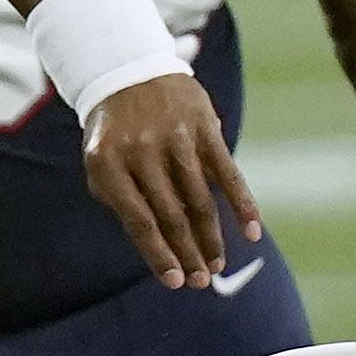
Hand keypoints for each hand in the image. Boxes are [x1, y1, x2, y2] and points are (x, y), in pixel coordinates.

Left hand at [80, 72, 260, 291]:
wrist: (128, 72)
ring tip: (217, 265)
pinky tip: (252, 232)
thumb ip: (127, 204)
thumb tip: (165, 252)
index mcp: (108, 165)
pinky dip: (242, 204)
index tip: (174, 283)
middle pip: (171, 215)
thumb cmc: (116, 135)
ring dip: (211, 238)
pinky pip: (227, 172)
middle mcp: (140, 151)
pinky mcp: (203, 127)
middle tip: (200, 282)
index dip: (157, 255)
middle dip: (188, 254)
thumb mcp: (104, 165)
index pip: (138, 221)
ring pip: (200, 199)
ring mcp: (174, 138)